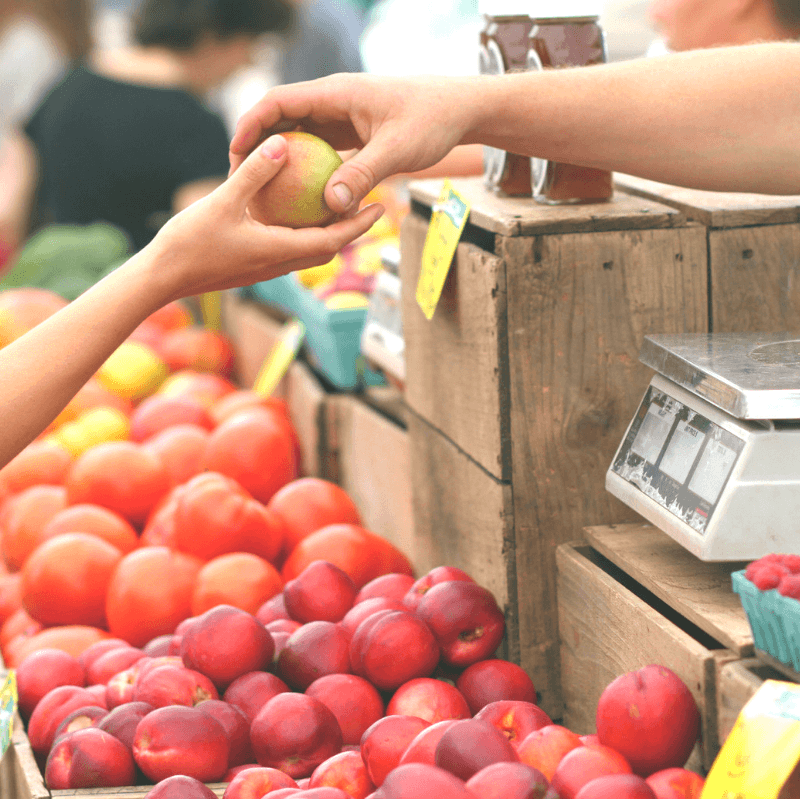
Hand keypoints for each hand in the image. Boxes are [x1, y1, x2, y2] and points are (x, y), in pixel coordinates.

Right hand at [146, 133, 384, 303]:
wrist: (162, 279)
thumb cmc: (189, 243)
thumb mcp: (222, 202)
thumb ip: (254, 173)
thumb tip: (282, 143)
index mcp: (280, 251)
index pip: (334, 240)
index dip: (359, 225)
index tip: (381, 207)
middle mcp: (279, 264)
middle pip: (328, 248)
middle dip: (351, 229)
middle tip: (368, 204)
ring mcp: (266, 268)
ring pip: (308, 250)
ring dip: (328, 232)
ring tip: (338, 206)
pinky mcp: (252, 266)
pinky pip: (288, 248)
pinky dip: (302, 232)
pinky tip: (294, 213)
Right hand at [229, 74, 473, 215]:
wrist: (459, 110)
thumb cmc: (431, 121)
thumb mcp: (397, 150)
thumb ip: (363, 175)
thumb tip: (330, 206)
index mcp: (335, 93)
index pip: (278, 102)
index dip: (251, 126)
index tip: (235, 155)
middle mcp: (332, 102)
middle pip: (281, 119)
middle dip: (257, 146)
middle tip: (240, 180)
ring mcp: (340, 117)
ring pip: (298, 136)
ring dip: (280, 161)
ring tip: (263, 193)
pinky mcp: (351, 133)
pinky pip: (319, 150)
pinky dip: (306, 170)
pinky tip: (300, 198)